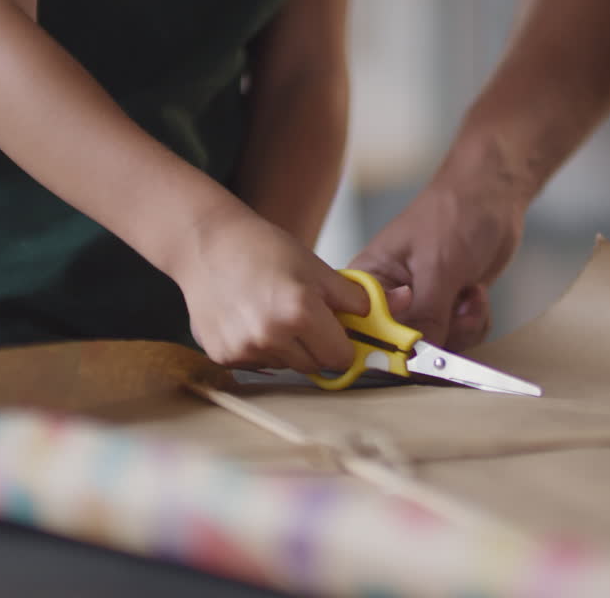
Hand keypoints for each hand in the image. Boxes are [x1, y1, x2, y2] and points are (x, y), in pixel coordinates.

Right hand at [172, 210, 368, 371]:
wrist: (207, 244)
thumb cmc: (265, 250)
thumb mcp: (317, 268)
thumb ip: (358, 297)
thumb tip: (402, 303)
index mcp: (300, 312)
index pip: (341, 357)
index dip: (343, 343)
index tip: (337, 329)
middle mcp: (271, 336)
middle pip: (315, 366)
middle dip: (317, 347)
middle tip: (303, 317)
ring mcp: (244, 349)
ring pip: (286, 366)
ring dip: (288, 348)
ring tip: (272, 312)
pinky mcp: (223, 356)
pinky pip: (258, 364)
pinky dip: (261, 348)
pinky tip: (250, 319)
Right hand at [349, 175, 526, 350]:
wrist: (493, 197)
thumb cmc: (454, 213)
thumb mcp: (438, 266)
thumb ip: (425, 315)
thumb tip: (415, 358)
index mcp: (367, 281)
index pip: (358, 331)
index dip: (384, 348)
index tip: (415, 349)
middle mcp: (387, 300)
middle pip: (398, 349)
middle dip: (435, 336)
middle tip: (455, 308)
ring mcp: (417, 307)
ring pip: (432, 349)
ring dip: (460, 328)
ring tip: (469, 294)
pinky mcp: (443, 311)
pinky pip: (455, 341)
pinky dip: (473, 324)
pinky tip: (475, 295)